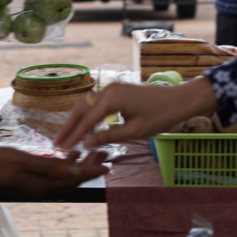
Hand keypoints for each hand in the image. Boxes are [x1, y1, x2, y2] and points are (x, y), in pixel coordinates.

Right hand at [0, 147, 108, 197]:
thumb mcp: (21, 161)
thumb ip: (46, 167)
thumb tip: (70, 171)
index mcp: (41, 186)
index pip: (72, 180)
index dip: (91, 172)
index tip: (107, 165)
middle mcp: (42, 188)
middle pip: (73, 179)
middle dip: (90, 167)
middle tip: (106, 154)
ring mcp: (37, 185)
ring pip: (66, 176)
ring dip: (81, 165)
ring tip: (94, 151)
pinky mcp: (32, 180)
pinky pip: (56, 174)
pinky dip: (67, 164)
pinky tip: (72, 153)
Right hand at [56, 79, 218, 149]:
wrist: (179, 100)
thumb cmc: (160, 116)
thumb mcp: (134, 131)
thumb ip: (108, 136)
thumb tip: (86, 144)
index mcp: (112, 98)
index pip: (87, 120)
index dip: (74, 135)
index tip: (62, 148)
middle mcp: (108, 89)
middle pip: (81, 109)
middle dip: (69, 127)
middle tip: (57, 143)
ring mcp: (112, 88)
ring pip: (86, 105)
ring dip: (76, 121)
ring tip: (66, 137)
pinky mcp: (116, 91)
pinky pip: (96, 103)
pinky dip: (87, 115)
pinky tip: (82, 127)